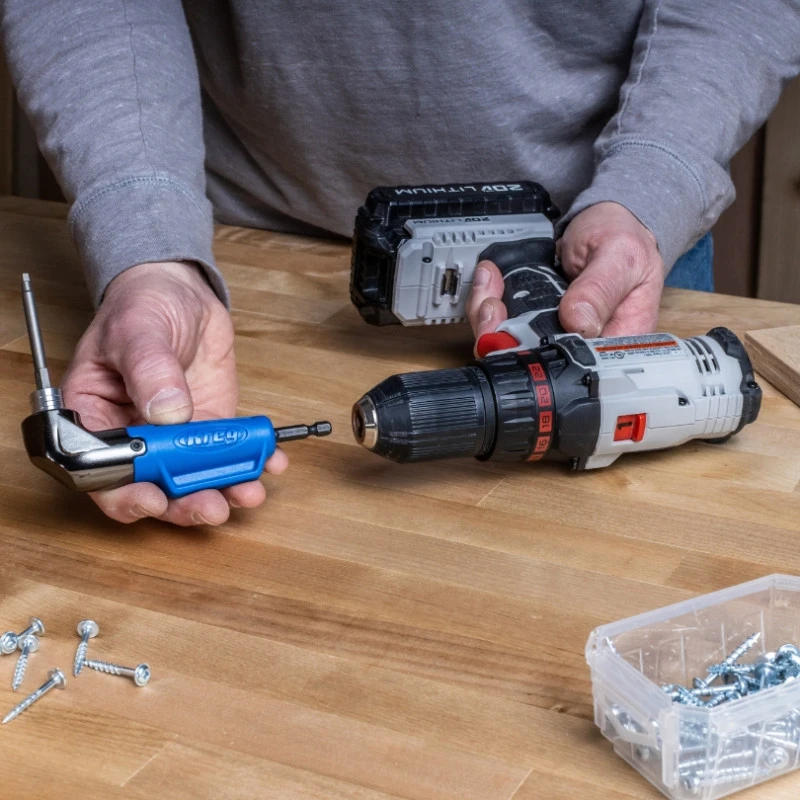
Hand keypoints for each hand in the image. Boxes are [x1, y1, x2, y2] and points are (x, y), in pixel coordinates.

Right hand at [61, 261, 287, 525]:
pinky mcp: (209, 426)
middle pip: (153, 487)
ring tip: (248, 492)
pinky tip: (270, 463)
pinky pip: (229, 453)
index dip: (125, 495)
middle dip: (184, 503)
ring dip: (222, 490)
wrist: (180, 291)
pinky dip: (252, 462)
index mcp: (97, 418)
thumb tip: (168, 413)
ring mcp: (174, 436)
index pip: (100, 473)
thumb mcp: (139, 332)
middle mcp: (134, 436)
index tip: (153, 499)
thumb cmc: (141, 307)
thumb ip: (150, 372)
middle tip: (211, 506)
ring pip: (194, 478)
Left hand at [466, 202, 665, 340]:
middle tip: (493, 305)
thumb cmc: (623, 238)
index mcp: (616, 340)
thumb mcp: (620, 256)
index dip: (539, 356)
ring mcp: (555, 332)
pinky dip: (488, 301)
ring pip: (510, 343)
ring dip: (488, 316)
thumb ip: (600, 288)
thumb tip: (579, 321)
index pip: (573, 366)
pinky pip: (502, 322)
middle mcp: (583, 343)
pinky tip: (490, 281)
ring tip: (490, 286)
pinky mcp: (535, 319)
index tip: (517, 331)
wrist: (605, 220)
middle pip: (534, 359)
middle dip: (501, 335)